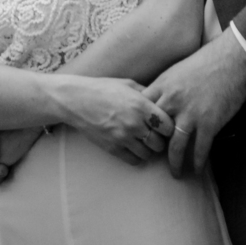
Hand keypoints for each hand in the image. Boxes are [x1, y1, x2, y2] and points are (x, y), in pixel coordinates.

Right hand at [59, 76, 174, 163]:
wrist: (77, 100)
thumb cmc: (103, 88)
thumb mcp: (128, 84)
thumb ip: (147, 93)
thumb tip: (163, 100)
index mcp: (140, 105)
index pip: (168, 126)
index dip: (168, 126)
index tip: (163, 124)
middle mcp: (134, 123)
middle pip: (160, 143)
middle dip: (159, 139)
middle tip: (154, 133)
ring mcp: (123, 138)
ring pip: (148, 154)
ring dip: (148, 148)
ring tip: (143, 139)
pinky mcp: (113, 148)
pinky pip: (134, 160)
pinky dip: (137, 156)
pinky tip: (133, 146)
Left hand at [145, 30, 245, 177]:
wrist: (230, 58)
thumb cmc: (205, 61)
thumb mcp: (177, 70)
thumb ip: (165, 87)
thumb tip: (157, 101)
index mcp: (162, 86)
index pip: (143, 111)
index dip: (141, 126)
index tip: (142, 137)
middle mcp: (172, 101)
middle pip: (156, 132)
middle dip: (154, 148)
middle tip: (155, 160)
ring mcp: (190, 113)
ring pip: (176, 146)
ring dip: (175, 163)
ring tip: (176, 173)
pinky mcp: (209, 122)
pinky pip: (201, 148)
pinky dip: (199, 162)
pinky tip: (198, 169)